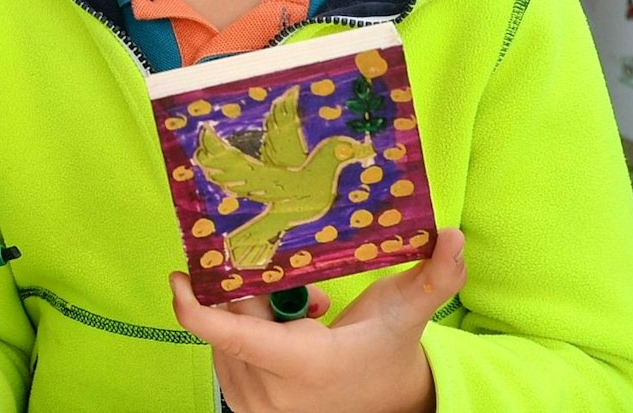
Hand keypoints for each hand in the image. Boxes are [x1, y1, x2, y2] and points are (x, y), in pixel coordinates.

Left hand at [169, 228, 467, 412]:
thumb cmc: (389, 353)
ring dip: (255, 313)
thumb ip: (433, 277)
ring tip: (306, 314)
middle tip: (304, 291)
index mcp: (301, 364)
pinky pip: (228, 353)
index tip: (178, 275)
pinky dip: (251, 333)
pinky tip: (292, 331)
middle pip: (232, 320)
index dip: (193, 305)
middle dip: (256, 292)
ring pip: (229, 334)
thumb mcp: (408, 313)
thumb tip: (454, 236)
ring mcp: (252, 403)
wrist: (388, 403)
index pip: (228, 333)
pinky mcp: (244, 406)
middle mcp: (268, 391)